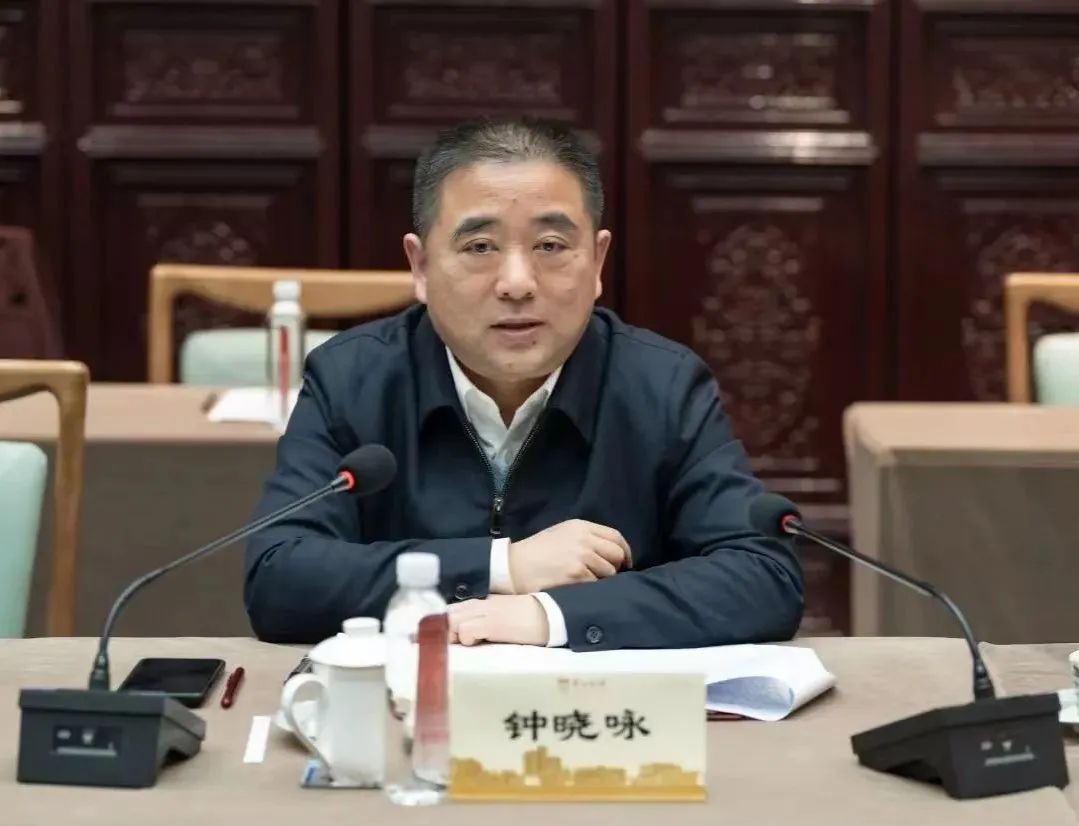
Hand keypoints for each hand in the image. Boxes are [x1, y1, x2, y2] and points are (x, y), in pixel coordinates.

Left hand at [448, 595, 548, 645]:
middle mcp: (477, 604)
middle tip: (455, 645)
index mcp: (478, 603)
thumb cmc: (524, 620)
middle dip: (444, 631)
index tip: (443, 640)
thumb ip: (479, 621)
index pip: (449, 611)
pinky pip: (466, 630)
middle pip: (446, 615)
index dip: (442, 626)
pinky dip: (467, 639)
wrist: (547, 616)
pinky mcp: (491, 623)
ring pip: (450, 621)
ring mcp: (483, 612)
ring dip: (454, 635)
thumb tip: (461, 636)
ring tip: (469, 644)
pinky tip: (479, 643)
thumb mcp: (497, 617)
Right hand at [508, 519, 631, 593]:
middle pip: (617, 554)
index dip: (624, 551)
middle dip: (616, 567)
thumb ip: (586, 538)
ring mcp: (582, 556)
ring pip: (609, 572)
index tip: (625, 563)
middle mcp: (584, 538)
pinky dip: (591, 588)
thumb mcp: (562, 533)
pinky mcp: (577, 574)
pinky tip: (579, 588)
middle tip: (607, 576)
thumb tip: (610, 552)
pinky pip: (597, 584)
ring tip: (586, 582)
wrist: (514, 566)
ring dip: (602, 579)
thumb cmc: (537, 552)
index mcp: (581, 526)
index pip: (615, 536)